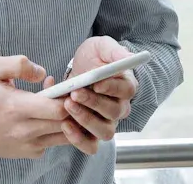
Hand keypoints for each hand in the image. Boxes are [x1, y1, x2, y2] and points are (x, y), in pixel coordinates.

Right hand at [0, 55, 71, 159]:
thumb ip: (18, 64)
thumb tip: (43, 73)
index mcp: (15, 107)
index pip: (57, 109)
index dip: (68, 97)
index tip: (66, 87)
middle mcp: (24, 130)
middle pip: (66, 123)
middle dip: (72, 108)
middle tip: (67, 94)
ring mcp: (28, 144)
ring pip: (65, 136)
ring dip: (68, 121)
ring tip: (59, 105)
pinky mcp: (30, 152)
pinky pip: (53, 142)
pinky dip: (56, 130)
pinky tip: (45, 116)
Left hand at [62, 36, 138, 154]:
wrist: (78, 69)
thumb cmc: (94, 57)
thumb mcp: (102, 47)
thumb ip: (114, 51)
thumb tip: (127, 57)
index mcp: (125, 86)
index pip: (126, 90)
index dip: (111, 88)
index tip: (96, 83)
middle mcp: (119, 107)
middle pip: (114, 113)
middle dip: (93, 103)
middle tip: (74, 93)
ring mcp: (106, 121)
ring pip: (105, 132)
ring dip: (85, 120)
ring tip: (67, 106)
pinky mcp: (90, 131)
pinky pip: (90, 144)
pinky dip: (78, 139)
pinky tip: (65, 125)